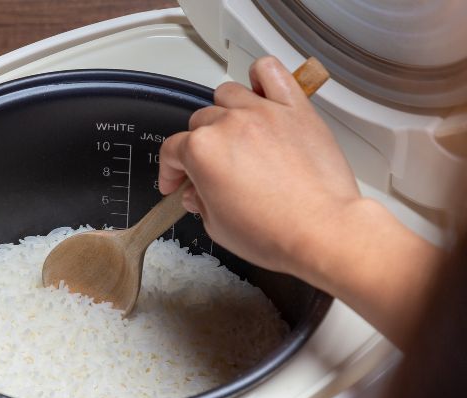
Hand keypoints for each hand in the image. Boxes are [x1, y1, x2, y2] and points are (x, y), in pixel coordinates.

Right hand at [159, 56, 444, 349]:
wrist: (321, 231)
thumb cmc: (273, 232)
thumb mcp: (217, 228)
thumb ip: (200, 202)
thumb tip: (198, 192)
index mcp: (201, 151)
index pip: (172, 151)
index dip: (170, 170)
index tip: (176, 182)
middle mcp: (228, 124)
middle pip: (200, 121)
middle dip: (198, 147)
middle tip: (209, 169)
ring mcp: (262, 112)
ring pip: (228, 94)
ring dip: (224, 112)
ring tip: (234, 133)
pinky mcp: (294, 109)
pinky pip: (271, 72)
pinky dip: (261, 76)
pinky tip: (260, 93)